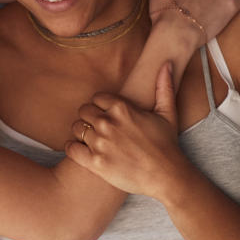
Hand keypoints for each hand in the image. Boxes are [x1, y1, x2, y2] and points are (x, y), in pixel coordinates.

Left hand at [65, 63, 185, 198]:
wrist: (167, 177)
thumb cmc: (167, 145)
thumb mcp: (168, 112)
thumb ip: (163, 86)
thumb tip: (166, 63)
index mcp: (121, 108)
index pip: (96, 98)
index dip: (101, 106)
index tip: (107, 114)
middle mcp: (108, 123)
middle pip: (83, 111)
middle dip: (90, 118)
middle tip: (99, 128)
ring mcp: (100, 143)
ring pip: (76, 128)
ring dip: (82, 133)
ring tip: (92, 139)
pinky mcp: (95, 163)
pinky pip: (71, 148)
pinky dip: (73, 148)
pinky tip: (81, 150)